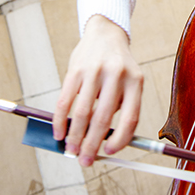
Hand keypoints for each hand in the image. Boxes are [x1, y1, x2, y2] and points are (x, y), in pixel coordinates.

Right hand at [54, 15, 142, 165]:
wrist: (105, 34)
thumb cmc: (118, 66)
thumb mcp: (129, 82)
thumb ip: (121, 107)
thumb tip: (103, 142)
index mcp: (135, 82)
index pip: (131, 119)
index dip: (120, 140)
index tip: (110, 153)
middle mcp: (116, 75)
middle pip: (103, 119)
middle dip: (92, 144)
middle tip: (85, 161)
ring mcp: (94, 71)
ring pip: (82, 112)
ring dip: (74, 136)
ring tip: (70, 150)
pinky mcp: (75, 69)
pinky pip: (64, 100)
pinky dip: (60, 120)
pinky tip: (58, 132)